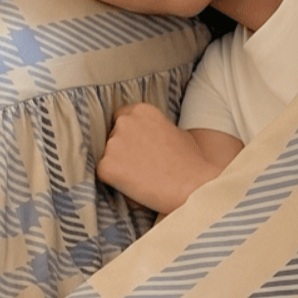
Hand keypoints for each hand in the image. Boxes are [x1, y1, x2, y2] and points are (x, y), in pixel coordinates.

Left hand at [97, 104, 240, 214]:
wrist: (193, 185)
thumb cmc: (192, 162)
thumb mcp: (176, 132)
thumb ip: (155, 128)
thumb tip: (147, 137)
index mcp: (141, 110)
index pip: (121, 118)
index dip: (129, 135)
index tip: (137, 148)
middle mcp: (124, 122)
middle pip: (112, 136)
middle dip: (122, 150)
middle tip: (141, 166)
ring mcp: (113, 144)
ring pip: (107, 156)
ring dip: (118, 166)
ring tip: (142, 178)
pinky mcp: (106, 166)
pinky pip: (104, 174)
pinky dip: (115, 182)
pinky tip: (135, 186)